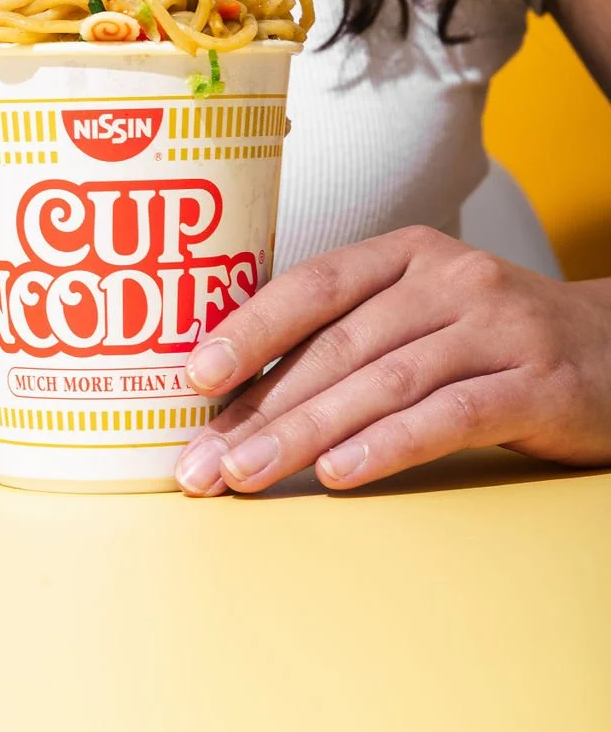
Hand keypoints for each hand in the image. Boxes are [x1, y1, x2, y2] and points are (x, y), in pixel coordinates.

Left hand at [174, 225, 610, 495]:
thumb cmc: (494, 339)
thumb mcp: (423, 312)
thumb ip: (348, 336)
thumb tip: (238, 395)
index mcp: (406, 255)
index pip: (312, 284)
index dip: (249, 329)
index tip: (193, 377)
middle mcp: (448, 279)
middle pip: (337, 346)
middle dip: (260, 409)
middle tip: (203, 462)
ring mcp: (496, 328)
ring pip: (382, 382)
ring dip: (304, 434)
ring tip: (246, 476)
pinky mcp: (537, 384)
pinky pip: (449, 415)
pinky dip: (388, 445)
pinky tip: (339, 474)